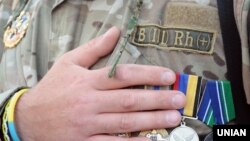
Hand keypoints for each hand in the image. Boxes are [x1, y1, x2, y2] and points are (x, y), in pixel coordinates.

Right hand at [15, 27, 185, 140]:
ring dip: (151, 120)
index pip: (123, 75)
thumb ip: (94, 48)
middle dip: (157, 99)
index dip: (148, 74)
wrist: (28, 118)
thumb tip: (114, 32)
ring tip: (172, 118)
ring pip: (124, 122)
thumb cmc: (52, 88)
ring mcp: (88, 124)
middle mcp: (90, 102)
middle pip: (128, 100)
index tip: (168, 76)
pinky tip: (150, 140)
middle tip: (179, 99)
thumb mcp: (69, 62)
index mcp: (87, 81)